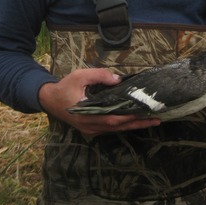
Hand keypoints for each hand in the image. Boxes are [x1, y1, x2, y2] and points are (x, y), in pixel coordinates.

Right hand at [38, 68, 160, 136]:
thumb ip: (99, 75)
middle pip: (118, 126)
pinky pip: (109, 128)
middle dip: (138, 123)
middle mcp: (90, 125)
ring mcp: (90, 129)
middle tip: (156, 120)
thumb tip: (118, 79)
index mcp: (87, 114)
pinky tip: (133, 120)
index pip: (113, 118)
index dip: (130, 117)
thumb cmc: (65, 86)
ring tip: (150, 121)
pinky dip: (123, 124)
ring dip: (132, 125)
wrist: (49, 99)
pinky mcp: (90, 128)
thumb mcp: (80, 75)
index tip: (145, 113)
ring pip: (115, 129)